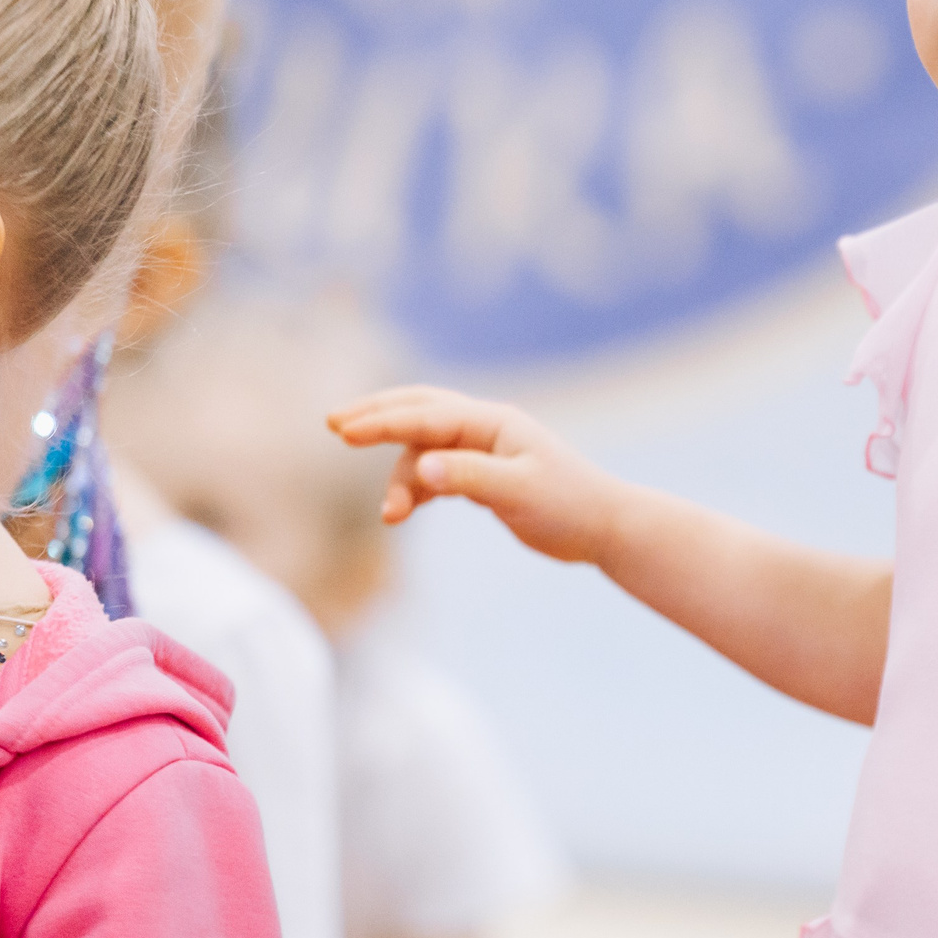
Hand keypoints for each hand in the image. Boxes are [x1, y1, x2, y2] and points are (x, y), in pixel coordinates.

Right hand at [327, 385, 628, 567]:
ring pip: (424, 449)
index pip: (426, 417)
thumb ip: (470, 478)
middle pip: (419, 410)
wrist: (604, 526)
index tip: (343, 431)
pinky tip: (401, 511)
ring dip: (400, 477)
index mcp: (494, 423)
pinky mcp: (484, 475)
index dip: (383, 422)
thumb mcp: (519, 493)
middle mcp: (486, 428)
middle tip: (334, 424)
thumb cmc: (569, 506)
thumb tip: (422, 468)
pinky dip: (415, 487)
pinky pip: (436, 470)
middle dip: (377, 415)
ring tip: (391, 518)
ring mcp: (484, 450)